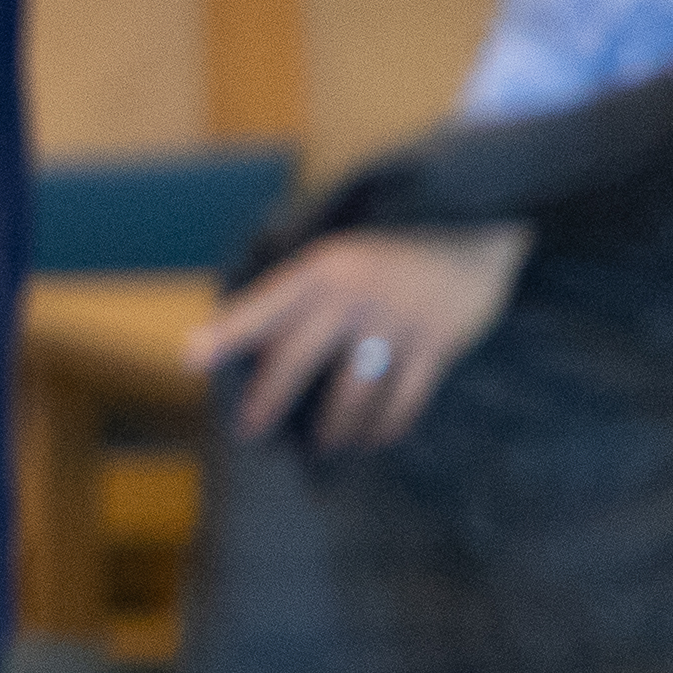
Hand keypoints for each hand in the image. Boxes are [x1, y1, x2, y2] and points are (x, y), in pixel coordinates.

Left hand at [201, 223, 526, 453]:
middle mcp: (354, 296)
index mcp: (323, 269)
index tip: (191, 361)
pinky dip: (386, 426)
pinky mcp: (437, 344)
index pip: (265, 306)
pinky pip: (405, 399)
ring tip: (323, 445)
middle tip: (248, 432)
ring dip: (334, 427)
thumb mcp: (340, 254)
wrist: (480, 227)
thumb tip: (235, 334)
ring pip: (353, 392)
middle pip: (299, 358)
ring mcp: (397, 322)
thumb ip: (298, 292)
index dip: (228, 334)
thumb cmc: (395, 249)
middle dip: (267, 400)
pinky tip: (372, 439)